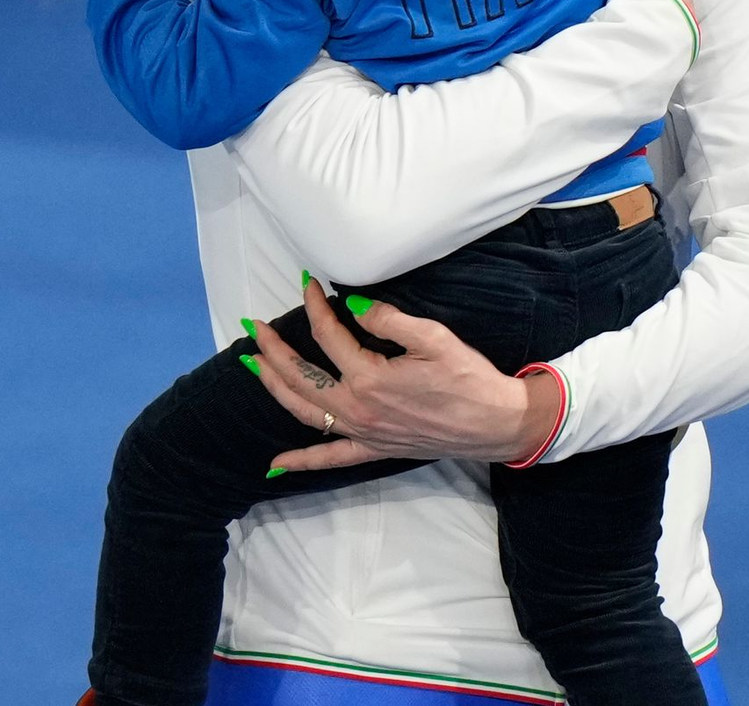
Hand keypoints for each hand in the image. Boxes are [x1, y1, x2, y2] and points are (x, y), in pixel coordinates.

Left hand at [250, 278, 562, 470]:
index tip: (308, 283)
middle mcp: (356, 408)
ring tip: (252, 366)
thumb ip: (387, 319)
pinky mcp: (373, 449)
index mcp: (369, 377)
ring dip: (273, 387)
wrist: (496, 424)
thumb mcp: (432, 338)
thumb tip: (352, 304)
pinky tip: (275, 465)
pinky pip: (330, 458)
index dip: (315, 306)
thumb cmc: (469, 379)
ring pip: (302, 411)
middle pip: (300, 376)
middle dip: (273, 349)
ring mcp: (362, 432)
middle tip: (254, 326)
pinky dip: (300, 462)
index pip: (328, 335)